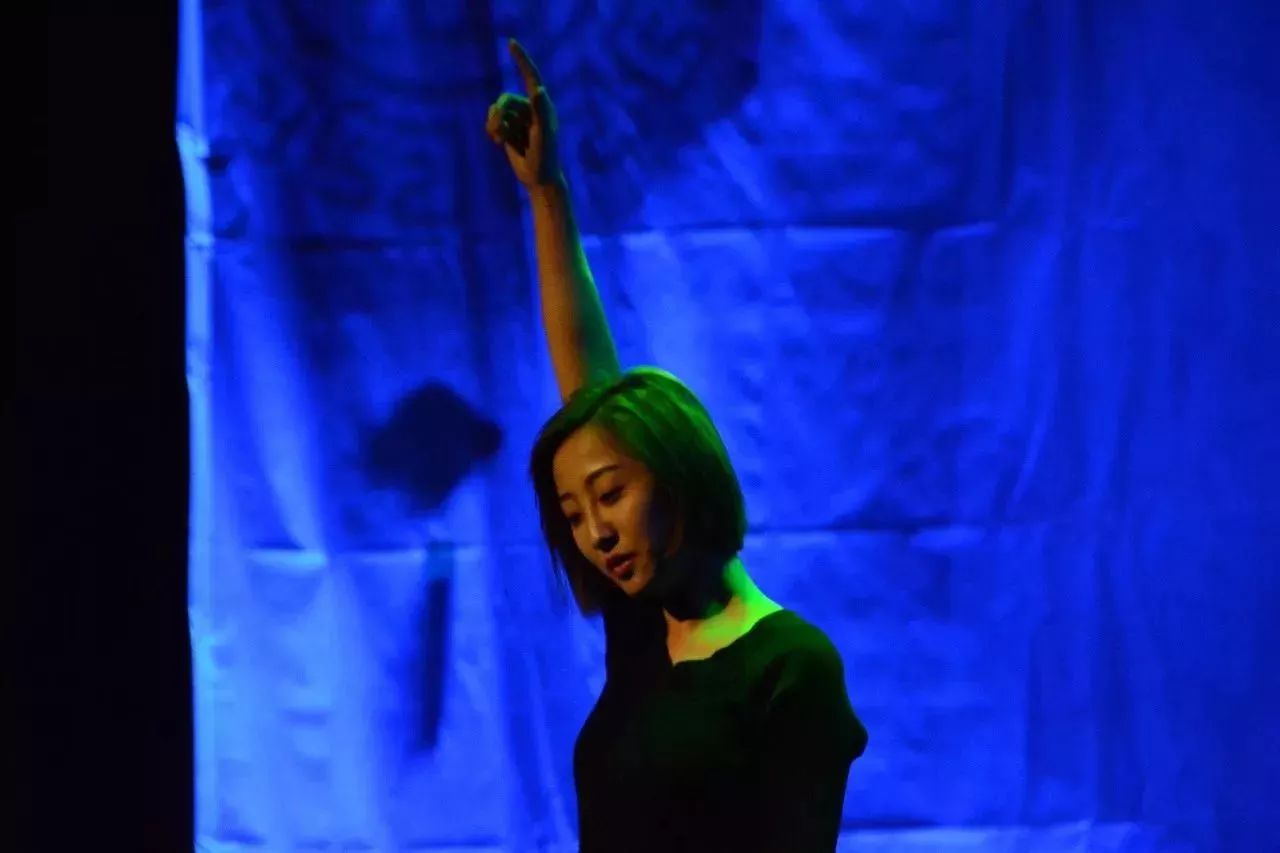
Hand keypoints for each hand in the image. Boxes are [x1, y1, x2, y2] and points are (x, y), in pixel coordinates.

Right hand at [485, 39, 561, 187]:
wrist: (538, 178)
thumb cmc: (545, 158)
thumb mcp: (543, 136)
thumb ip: (541, 113)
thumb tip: (539, 89)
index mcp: (541, 106)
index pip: (530, 77)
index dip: (521, 59)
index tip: (511, 43)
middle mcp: (530, 109)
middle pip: (505, 99)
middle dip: (499, 115)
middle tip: (499, 134)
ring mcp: (518, 118)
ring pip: (496, 109)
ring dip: (494, 125)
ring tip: (500, 141)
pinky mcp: (508, 128)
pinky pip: (492, 120)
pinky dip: (492, 130)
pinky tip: (499, 143)